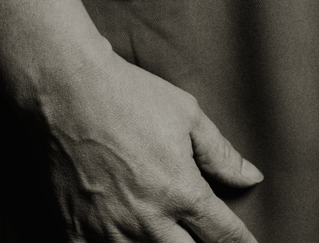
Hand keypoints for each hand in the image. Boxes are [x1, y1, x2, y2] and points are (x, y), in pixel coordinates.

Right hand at [38, 44, 261, 241]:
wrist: (67, 90)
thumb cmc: (129, 95)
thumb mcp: (187, 114)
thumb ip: (221, 154)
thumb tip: (251, 179)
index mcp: (181, 193)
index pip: (223, 235)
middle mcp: (149, 221)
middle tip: (202, 239)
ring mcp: (111, 232)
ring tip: (164, 235)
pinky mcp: (77, 234)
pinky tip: (122, 240)